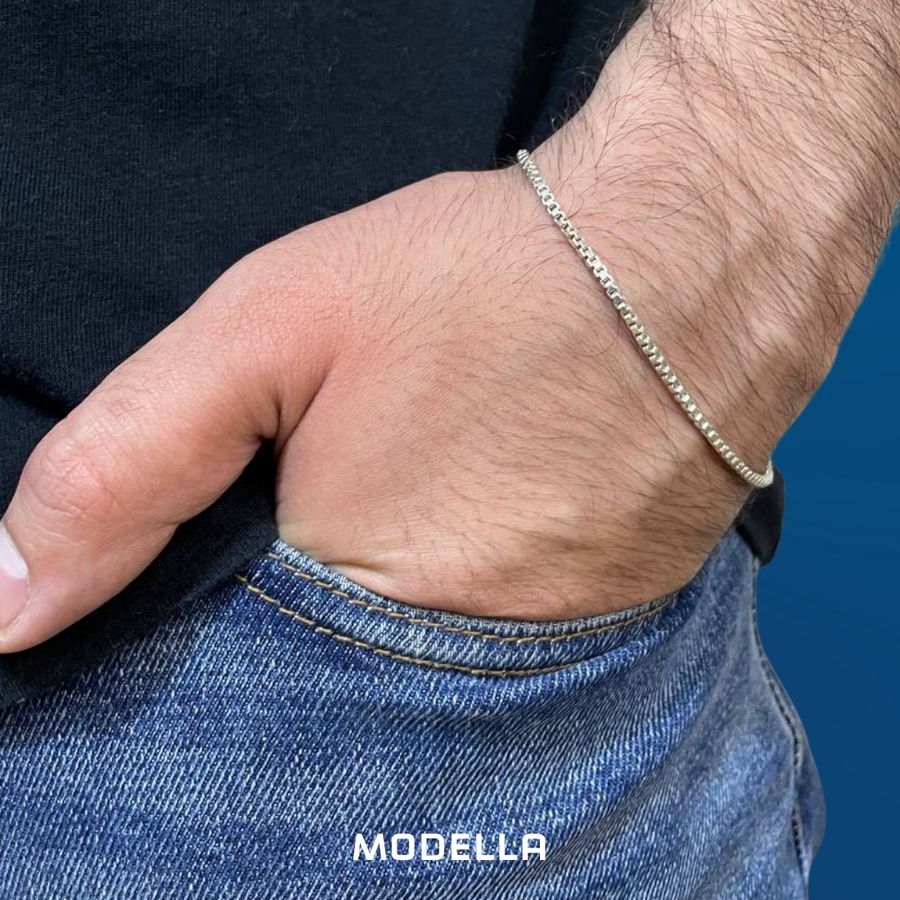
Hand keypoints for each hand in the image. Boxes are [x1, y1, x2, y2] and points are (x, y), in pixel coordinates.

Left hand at [0, 163, 757, 651]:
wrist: (685, 265)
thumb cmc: (487, 287)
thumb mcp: (270, 332)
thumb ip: (123, 466)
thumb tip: (7, 609)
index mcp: (353, 608)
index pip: (225, 703)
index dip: (197, 648)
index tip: (215, 589)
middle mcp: (461, 671)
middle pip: (331, 701)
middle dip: (299, 633)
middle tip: (327, 526)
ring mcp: (546, 662)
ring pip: (421, 680)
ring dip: (392, 625)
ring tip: (406, 525)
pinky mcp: (608, 630)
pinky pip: (504, 654)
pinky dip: (469, 609)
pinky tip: (472, 533)